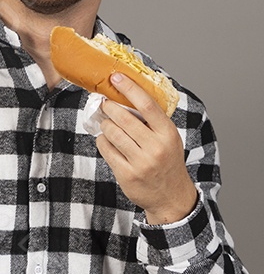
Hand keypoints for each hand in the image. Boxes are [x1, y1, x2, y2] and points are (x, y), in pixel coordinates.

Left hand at [95, 72, 197, 224]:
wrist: (171, 196)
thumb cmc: (167, 161)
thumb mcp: (169, 138)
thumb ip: (153, 120)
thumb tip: (129, 94)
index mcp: (167, 133)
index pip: (146, 104)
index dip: (129, 88)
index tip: (115, 77)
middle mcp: (155, 147)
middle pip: (123, 118)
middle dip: (109, 107)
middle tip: (104, 103)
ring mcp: (140, 162)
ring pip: (112, 133)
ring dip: (105, 124)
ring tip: (106, 122)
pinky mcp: (126, 174)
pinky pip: (106, 149)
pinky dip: (102, 141)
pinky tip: (106, 139)